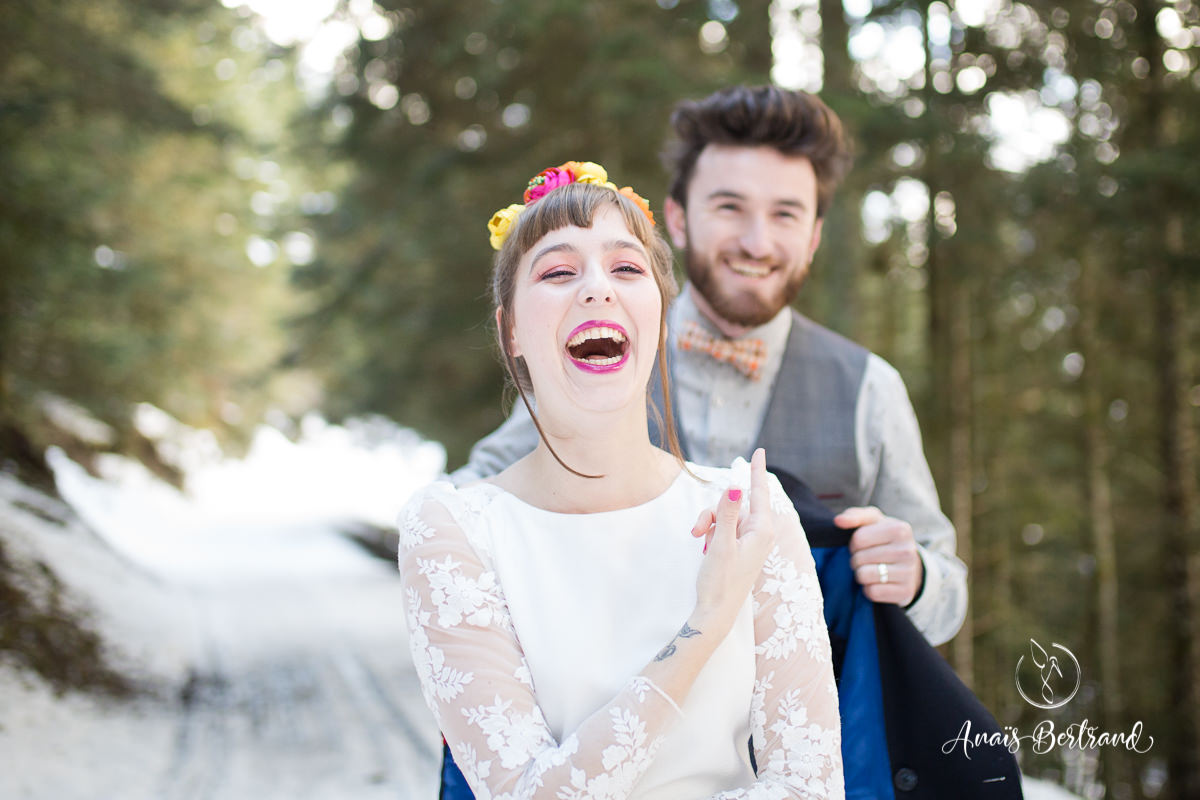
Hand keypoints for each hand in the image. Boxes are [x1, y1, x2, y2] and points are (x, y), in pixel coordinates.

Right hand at [689, 449, 776, 636]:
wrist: (716, 612)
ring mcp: (749, 540)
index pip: (760, 492)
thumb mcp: (722, 543)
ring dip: (709, 524)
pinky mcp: (739, 547)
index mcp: (762, 531)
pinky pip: (724, 528)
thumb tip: (736, 486)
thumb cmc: (721, 581)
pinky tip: (706, 549)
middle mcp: (759, 533)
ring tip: (699, 541)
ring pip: (726, 515)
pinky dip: (712, 533)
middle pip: (736, 504)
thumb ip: (728, 513)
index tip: (760, 450)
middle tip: (697, 530)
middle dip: (714, 512)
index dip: (757, 470)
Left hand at [837, 506, 923, 606]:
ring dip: (861, 574)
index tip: (862, 545)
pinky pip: (872, 592)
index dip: (854, 544)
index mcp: (900, 529)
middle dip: (857, 559)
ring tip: (871, 569)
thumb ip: (854, 516)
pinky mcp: (905, 592)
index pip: (858, 538)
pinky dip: (869, 588)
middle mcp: (907, 551)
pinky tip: (878, 582)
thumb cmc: (884, 538)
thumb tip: (838, 521)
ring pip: (863, 576)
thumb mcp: (873, 522)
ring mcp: (908, 573)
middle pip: (859, 558)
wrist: (909, 564)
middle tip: (867, 559)